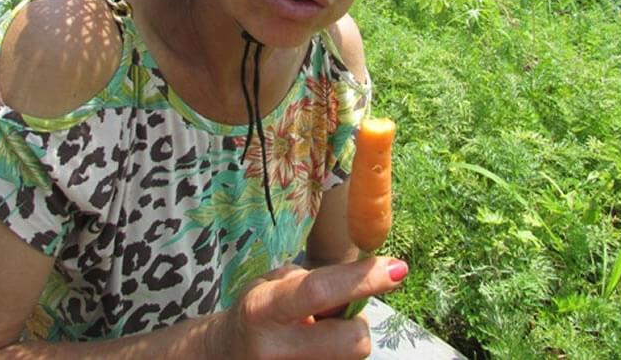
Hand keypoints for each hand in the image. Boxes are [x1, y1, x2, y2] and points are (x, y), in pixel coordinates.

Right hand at [212, 258, 408, 358]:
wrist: (224, 354)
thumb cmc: (256, 312)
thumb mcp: (272, 285)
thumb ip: (314, 283)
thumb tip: (367, 281)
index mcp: (262, 309)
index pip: (318, 292)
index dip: (361, 280)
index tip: (396, 269)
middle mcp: (275, 349)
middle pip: (353, 342)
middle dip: (356, 325)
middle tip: (334, 317)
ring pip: (352, 358)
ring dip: (344, 342)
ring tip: (313, 335)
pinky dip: (335, 354)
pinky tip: (310, 348)